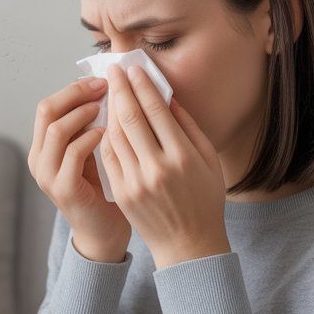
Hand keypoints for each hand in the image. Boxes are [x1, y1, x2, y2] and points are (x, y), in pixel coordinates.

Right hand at [29, 76, 131, 258]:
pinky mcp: (63, 189)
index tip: (100, 80)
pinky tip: (108, 132)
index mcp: (42, 148)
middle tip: (103, 86)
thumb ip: (89, 125)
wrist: (104, 231)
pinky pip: (73, 153)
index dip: (73, 89)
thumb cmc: (103, 188)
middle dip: (76, 94)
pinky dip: (91, 138)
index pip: (48, 105)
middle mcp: (38, 160)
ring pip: (56, 129)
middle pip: (46, 111)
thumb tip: (103, 86)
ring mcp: (47, 176)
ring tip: (106, 107)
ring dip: (83, 113)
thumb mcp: (92, 150)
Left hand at [99, 64, 229, 268]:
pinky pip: (109, 155)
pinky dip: (106, 134)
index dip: (142, 86)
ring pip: (116, 135)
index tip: (133, 69)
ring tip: (108, 92)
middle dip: (120, 89)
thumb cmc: (204, 199)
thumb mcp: (208, 160)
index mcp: (183, 156)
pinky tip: (105, 120)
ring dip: (109, 109)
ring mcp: (136, 181)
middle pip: (132, 118)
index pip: (156, 111)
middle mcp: (158, 167)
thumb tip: (167, 97)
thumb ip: (189, 127)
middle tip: (113, 71)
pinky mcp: (122, 192)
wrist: (188, 244)